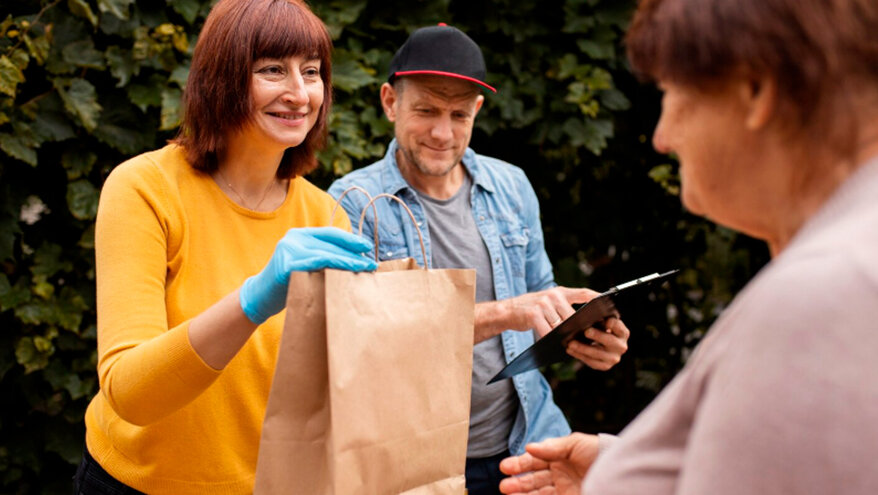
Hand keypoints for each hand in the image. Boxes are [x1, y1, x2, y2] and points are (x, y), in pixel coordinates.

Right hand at [239, 227, 376, 323]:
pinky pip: (316, 267)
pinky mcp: (286, 266)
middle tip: (372, 263)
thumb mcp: (306, 263)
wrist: (260, 297)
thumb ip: (322, 256)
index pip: (330, 233)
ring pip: (326, 255)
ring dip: (348, 262)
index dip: (350, 239)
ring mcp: (288, 251)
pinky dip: (334, 270)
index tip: (367, 247)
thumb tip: (356, 257)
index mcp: (299, 235)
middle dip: (354, 253)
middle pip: (331, 244)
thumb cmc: (288, 283)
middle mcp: (293, 238)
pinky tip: (347, 276)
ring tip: (365, 269)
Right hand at [499, 433, 598, 494]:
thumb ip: (552, 446)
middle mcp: (557, 475)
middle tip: (504, 486)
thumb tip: (530, 447)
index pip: (533, 462)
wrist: (621, 469)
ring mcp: (563, 490)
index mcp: (557, 458)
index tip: (505, 467)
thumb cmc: (598, 452)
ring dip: (522, 494)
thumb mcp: (576, 444)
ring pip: (538, 493)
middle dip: (518, 483)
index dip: (519, 464)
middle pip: (532, 480)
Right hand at [503, 287, 598, 337]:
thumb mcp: (548, 302)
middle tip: (588, 338)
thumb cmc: (530, 310)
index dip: (598, 300)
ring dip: (565, 336)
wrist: (506, 311)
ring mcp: (543, 303)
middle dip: (579, 327)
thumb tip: (583, 322)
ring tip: (571, 344)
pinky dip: (551, 338)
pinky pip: (547, 331)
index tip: (610, 308)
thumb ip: (563, 307)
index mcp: (560, 291)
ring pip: (561, 324)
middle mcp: (552, 294)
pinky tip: (553, 343)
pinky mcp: (533, 314)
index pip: (584, 293)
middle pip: (573, 315)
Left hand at [566, 316, 629, 370]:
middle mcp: (621, 347)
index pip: (620, 327)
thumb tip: (589, 317)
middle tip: (586, 331)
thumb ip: (599, 318)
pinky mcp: (605, 366)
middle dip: (598, 336)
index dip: (614, 324)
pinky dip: (579, 355)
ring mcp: (614, 358)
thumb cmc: (600, 328)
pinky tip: (570, 350)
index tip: (607, 321)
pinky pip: (591, 362)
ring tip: (571, 343)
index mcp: (623, 333)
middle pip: (610, 341)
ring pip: (598, 354)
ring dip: (583, 348)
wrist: (600, 343)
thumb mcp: (601, 321)